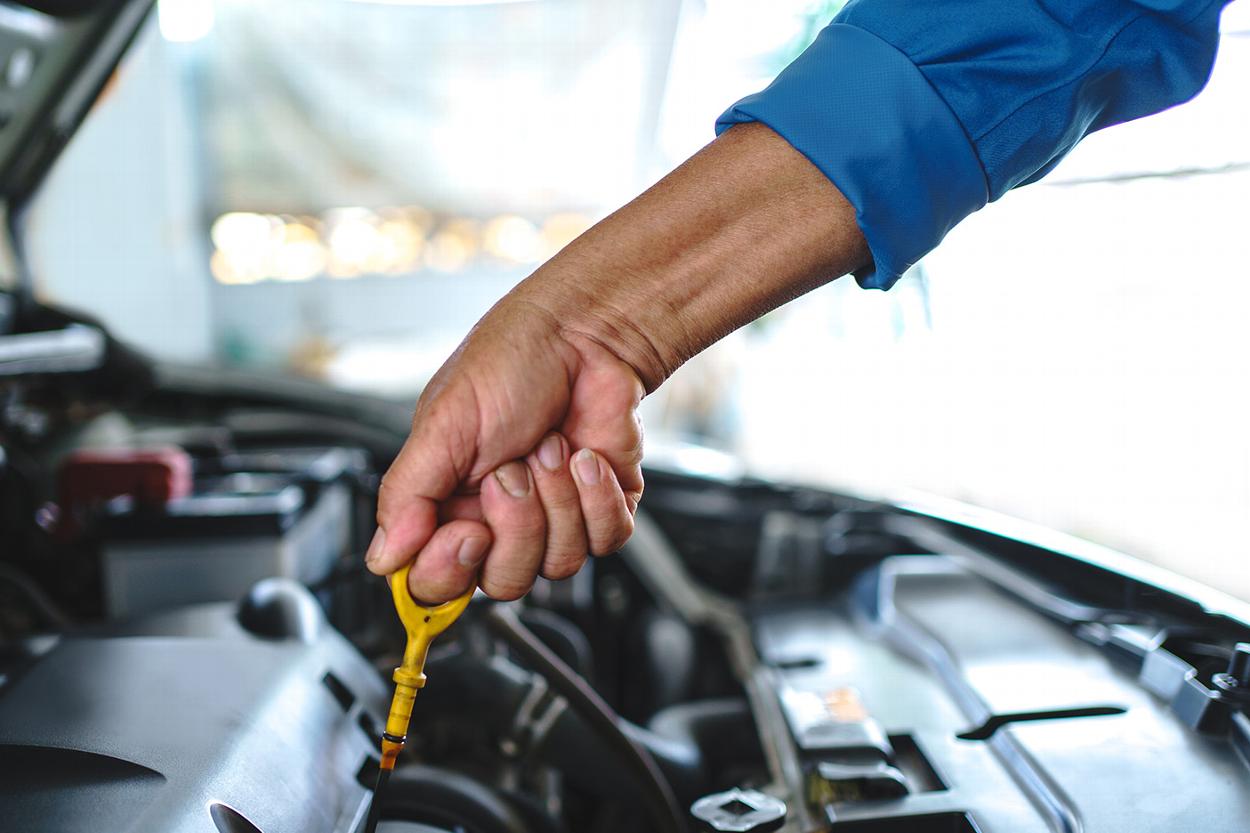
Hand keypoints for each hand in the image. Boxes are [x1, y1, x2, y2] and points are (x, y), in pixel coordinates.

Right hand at [366, 123, 867, 603]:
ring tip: (550, 445)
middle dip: (517, 522)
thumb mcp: (442, 424)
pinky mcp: (603, 510)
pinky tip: (586, 454)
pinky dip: (599, 496)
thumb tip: (383, 558)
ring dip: (559, 497)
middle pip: (503, 582)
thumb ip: (407, 495)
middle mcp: (498, 522)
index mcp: (446, 505)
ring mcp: (554, 520)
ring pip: (558, 564)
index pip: (435, 582)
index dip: (450, 570)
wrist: (585, 335)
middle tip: (512, 469)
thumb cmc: (509, 363)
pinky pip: (606, 540)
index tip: (467, 533)